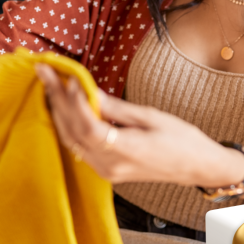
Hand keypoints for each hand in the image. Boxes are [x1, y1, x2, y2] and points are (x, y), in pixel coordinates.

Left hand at [33, 62, 243, 186]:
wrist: (197, 167)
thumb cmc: (182, 140)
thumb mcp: (151, 117)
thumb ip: (116, 108)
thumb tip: (89, 92)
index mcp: (126, 151)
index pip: (88, 126)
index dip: (74, 102)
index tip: (68, 77)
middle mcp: (110, 165)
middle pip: (73, 132)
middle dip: (57, 100)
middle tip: (45, 72)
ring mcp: (106, 171)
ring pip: (71, 140)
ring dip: (58, 112)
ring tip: (49, 84)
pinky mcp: (106, 170)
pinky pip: (79, 146)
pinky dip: (69, 125)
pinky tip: (64, 106)